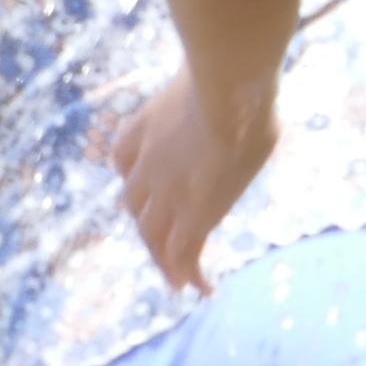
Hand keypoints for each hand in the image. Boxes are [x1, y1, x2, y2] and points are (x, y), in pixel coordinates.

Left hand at [105, 73, 278, 294]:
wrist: (227, 93)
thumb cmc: (227, 78)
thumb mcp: (207, 81)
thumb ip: (210, 91)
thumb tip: (241, 85)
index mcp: (140, 130)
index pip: (123, 162)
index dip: (135, 177)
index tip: (147, 184)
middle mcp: (145, 168)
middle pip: (136, 206)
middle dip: (148, 226)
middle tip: (161, 242)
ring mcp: (166, 195)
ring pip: (155, 237)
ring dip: (163, 258)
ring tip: (175, 278)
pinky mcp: (193, 217)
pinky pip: (184, 255)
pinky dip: (188, 274)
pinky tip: (201, 288)